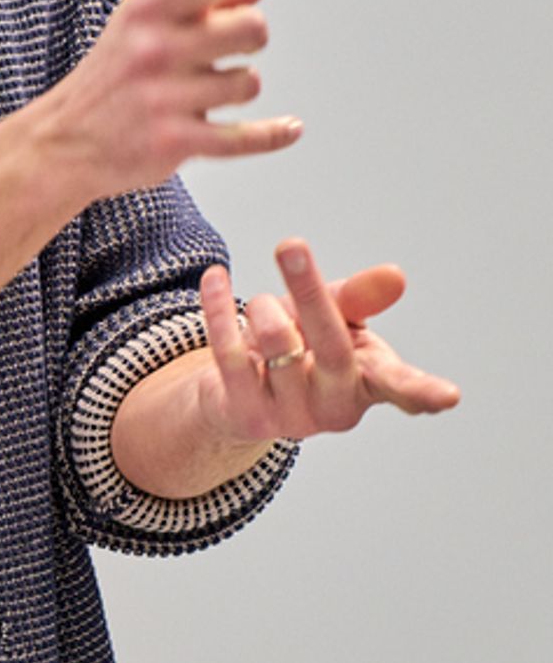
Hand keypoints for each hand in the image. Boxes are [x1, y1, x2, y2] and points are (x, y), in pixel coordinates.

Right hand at [47, 0, 302, 205]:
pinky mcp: (172, 142)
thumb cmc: (122, 71)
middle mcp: (153, 48)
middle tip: (226, 48)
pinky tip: (290, 128)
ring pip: (249, 82)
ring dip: (237, 88)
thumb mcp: (157, 21)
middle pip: (252, 27)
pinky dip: (273, 133)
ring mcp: (162, 97)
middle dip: (251, 39)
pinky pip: (243, 137)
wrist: (64, 140)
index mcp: (148, 9)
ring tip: (205, 92)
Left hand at [196, 239, 461, 446]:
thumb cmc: (298, 349)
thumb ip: (358, 299)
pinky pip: (229, 354)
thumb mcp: (332, 317)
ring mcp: (291, 417)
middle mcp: (336, 406)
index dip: (422, 390)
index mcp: (368, 381)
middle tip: (291, 245)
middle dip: (311, 293)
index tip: (449, 396)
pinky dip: (218, 309)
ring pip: (278, 345)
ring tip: (261, 303)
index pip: (399, 386)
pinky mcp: (246, 415)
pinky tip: (213, 279)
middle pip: (331, 347)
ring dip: (263, 307)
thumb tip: (394, 276)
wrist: (235, 393)